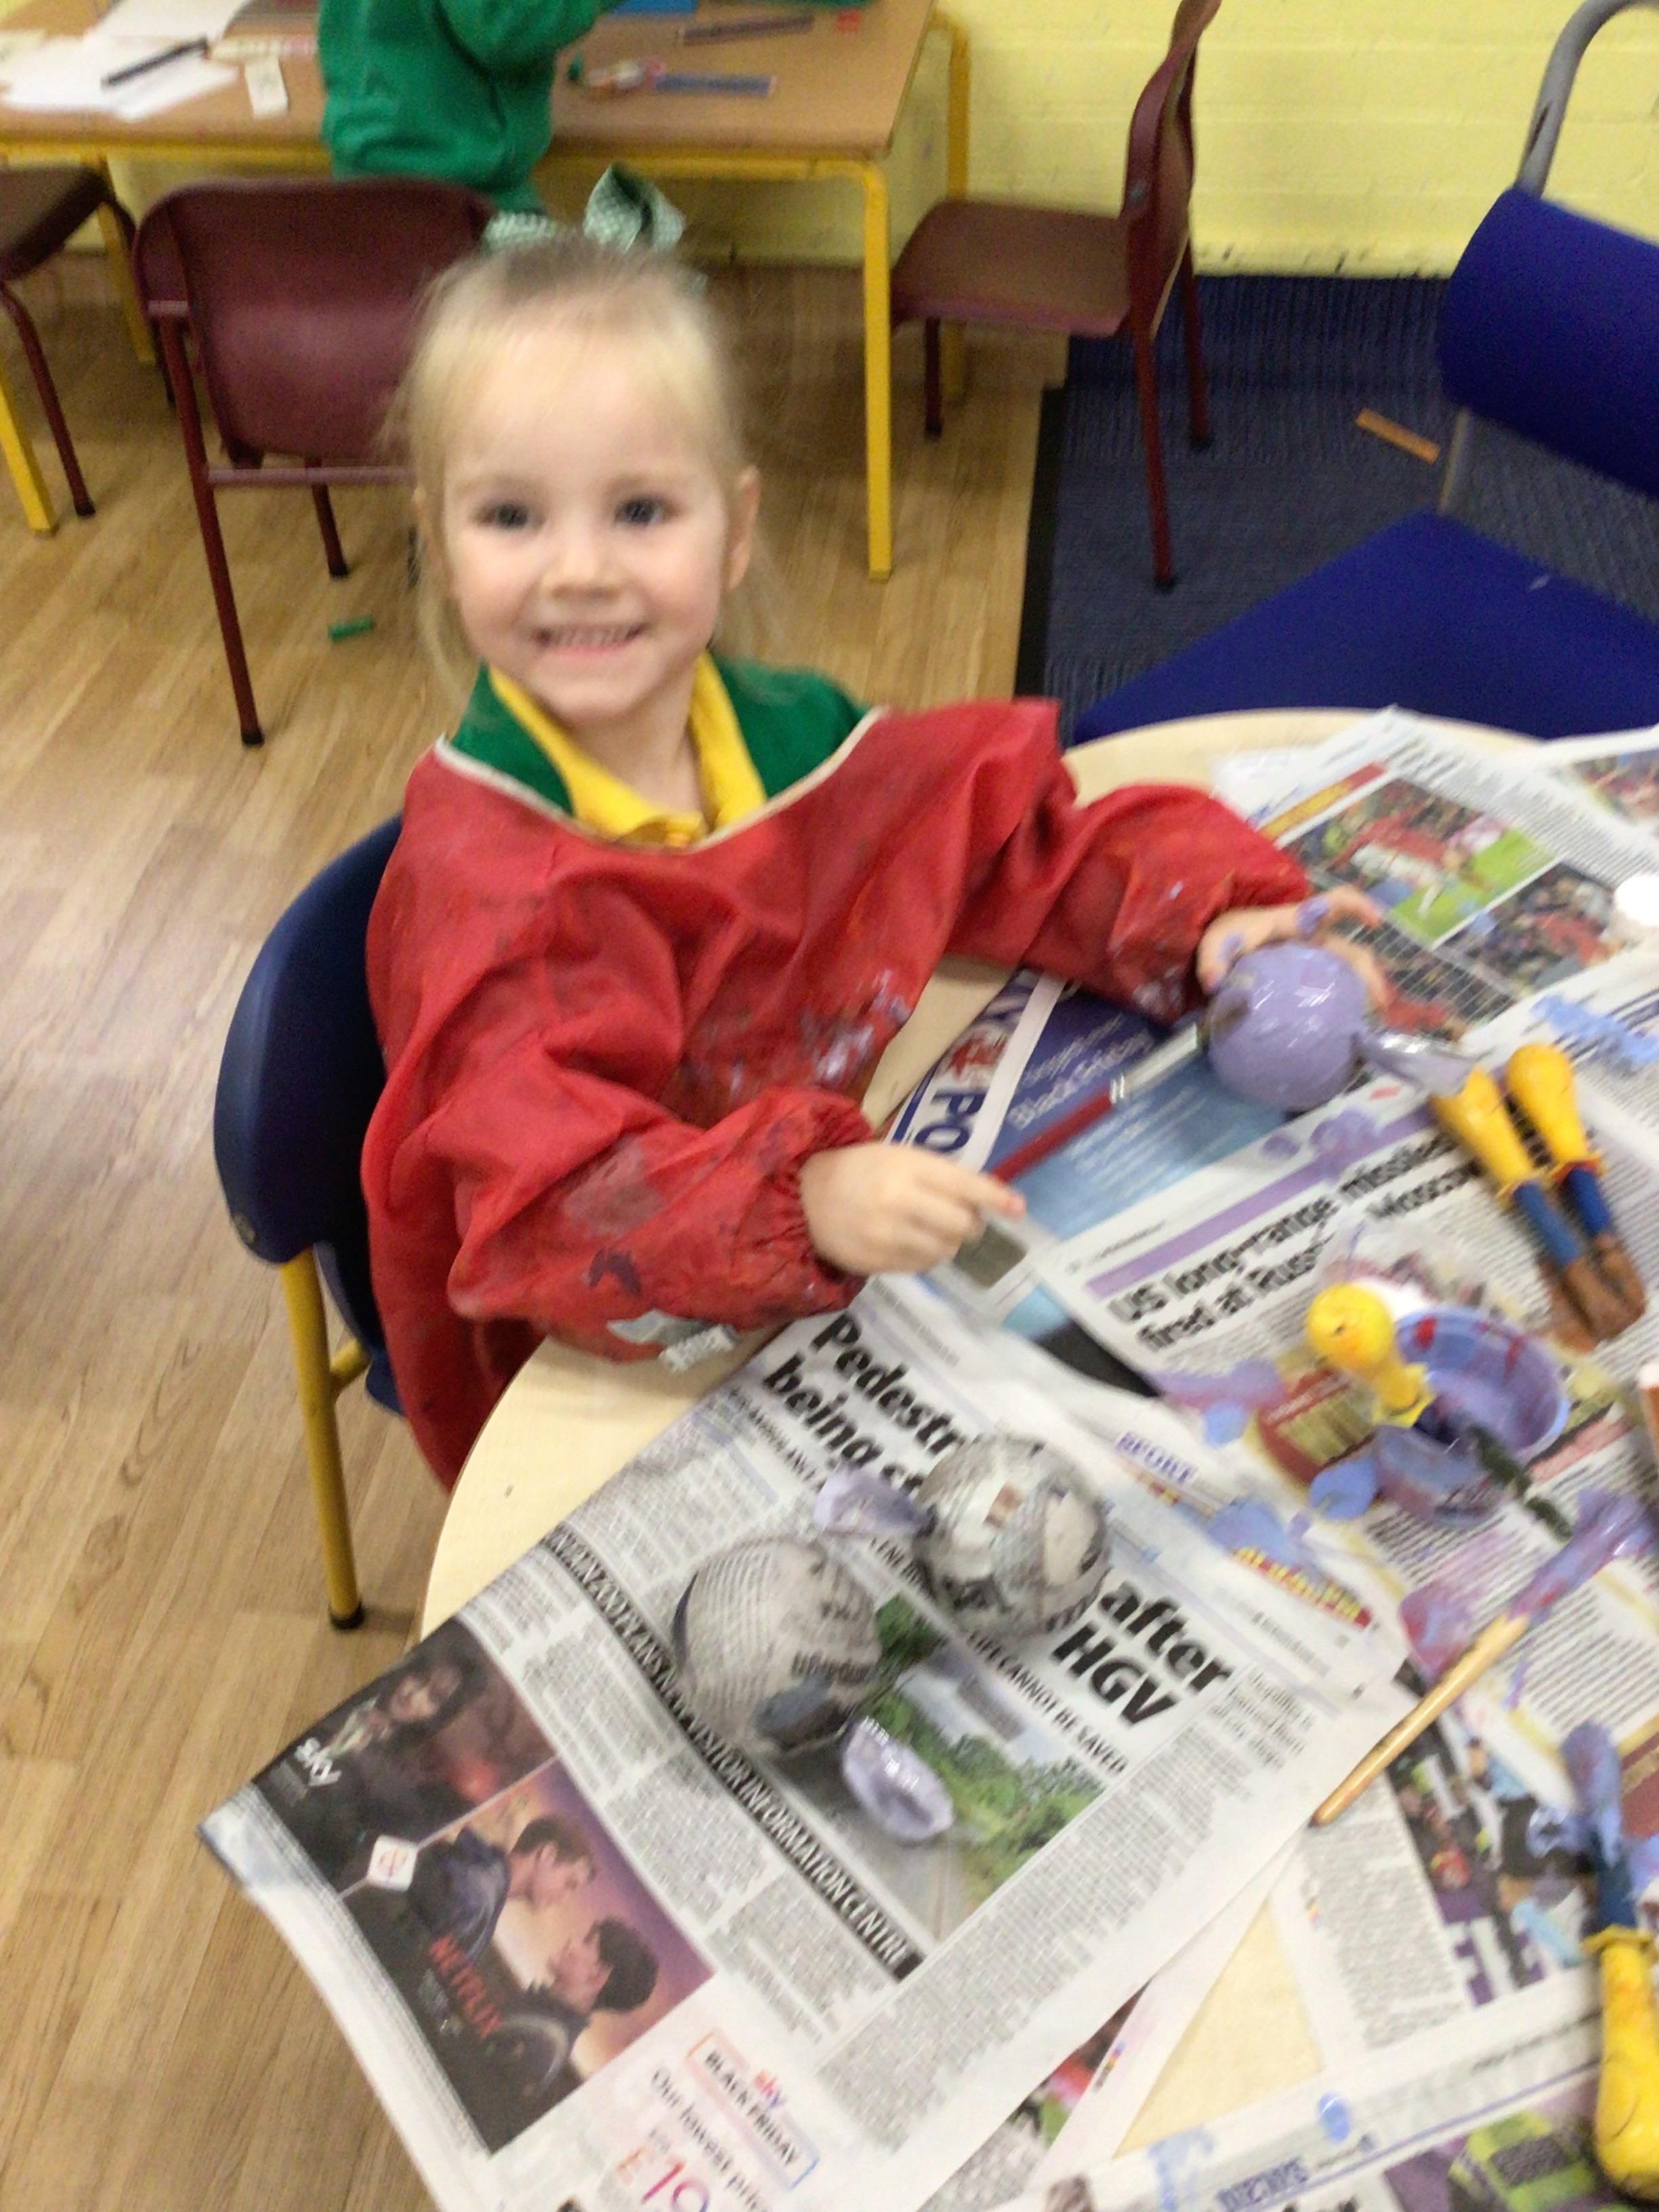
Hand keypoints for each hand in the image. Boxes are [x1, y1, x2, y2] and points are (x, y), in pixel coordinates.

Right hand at [800, 1144, 1025, 1276]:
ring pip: (945, 1251)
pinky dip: (924, 1257)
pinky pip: (920, 1267)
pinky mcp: (876, 1262)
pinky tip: (908, 1242)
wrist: (804, 1195)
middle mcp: (900, 1200)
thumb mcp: (899, 1157)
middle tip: (961, 1220)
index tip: (1020, 1209)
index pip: (965, 1184)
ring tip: (929, 1230)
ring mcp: (886, 1235)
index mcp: (908, 1167)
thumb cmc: (861, 1170)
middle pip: (962, 1226)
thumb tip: (987, 1203)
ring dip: (948, 1243)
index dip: (996, 1197)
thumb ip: (941, 1176)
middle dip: (970, 1225)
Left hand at [1197, 887, 1387, 1004]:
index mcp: (1295, 922)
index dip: (1358, 907)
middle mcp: (1311, 940)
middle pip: (1349, 951)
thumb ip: (1212, 960)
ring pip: (1345, 972)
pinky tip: (1341, 1030)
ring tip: (1369, 1023)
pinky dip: (1340, 1005)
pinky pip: (1328, 988)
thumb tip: (1214, 983)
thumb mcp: (1215, 942)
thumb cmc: (1226, 933)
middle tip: (1379, 1004)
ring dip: (1361, 993)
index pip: (1333, 904)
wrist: (1220, 940)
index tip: (1376, 922)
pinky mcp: (1304, 979)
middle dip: (1369, 973)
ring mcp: (1310, 960)